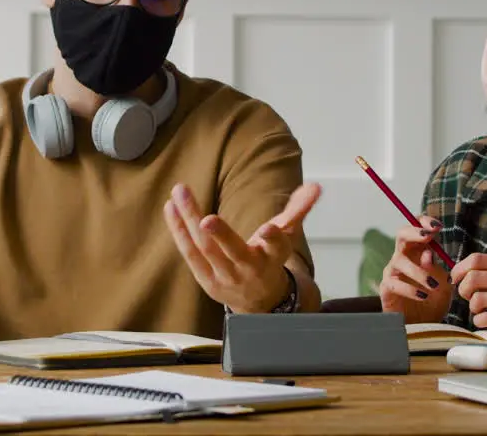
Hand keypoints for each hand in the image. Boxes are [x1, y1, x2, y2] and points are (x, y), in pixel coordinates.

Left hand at [164, 182, 318, 312]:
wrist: (257, 300)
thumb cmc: (270, 259)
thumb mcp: (287, 236)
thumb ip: (298, 210)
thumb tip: (316, 187)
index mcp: (272, 257)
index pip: (277, 248)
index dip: (273, 238)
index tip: (268, 229)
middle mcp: (249, 269)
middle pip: (234, 252)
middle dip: (221, 235)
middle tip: (207, 219)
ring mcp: (225, 276)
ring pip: (206, 249)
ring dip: (190, 220)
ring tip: (180, 192)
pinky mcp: (205, 278)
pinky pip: (189, 252)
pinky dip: (179, 230)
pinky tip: (170, 207)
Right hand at [378, 216, 451, 322]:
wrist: (425, 324)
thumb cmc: (435, 299)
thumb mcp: (443, 282)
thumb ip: (437, 267)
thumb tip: (428, 254)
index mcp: (419, 250)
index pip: (417, 227)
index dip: (425, 222)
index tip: (438, 227)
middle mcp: (403, 256)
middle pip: (402, 234)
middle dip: (414, 232)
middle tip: (427, 236)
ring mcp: (392, 271)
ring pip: (399, 260)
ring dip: (418, 271)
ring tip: (434, 286)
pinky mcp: (386, 288)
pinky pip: (394, 283)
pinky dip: (410, 289)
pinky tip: (424, 296)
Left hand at [450, 252, 486, 332]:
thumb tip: (464, 272)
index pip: (477, 259)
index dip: (459, 268)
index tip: (455, 277)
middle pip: (473, 278)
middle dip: (463, 288)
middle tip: (466, 295)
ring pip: (477, 299)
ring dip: (471, 306)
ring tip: (478, 308)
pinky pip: (485, 318)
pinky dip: (478, 320)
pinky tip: (484, 319)